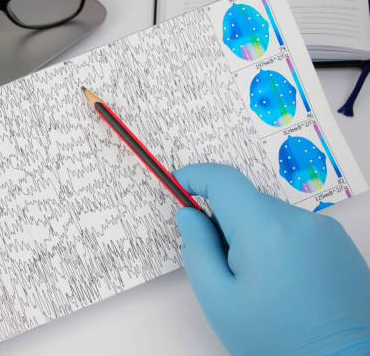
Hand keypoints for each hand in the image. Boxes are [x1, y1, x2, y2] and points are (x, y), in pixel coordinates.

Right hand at [174, 163, 369, 355]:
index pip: (224, 179)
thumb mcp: (218, 299)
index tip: (177, 184)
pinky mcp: (338, 242)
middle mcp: (298, 220)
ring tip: (258, 281)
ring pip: (268, 215)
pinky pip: (292, 227)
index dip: (194, 176)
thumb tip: (187, 214)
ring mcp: (323, 229)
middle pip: (245, 202)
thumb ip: (196, 249)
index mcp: (264, 230)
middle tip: (222, 266)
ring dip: (251, 234)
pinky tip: (282, 280)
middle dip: (224, 223)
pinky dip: (276, 242)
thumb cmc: (275, 339)